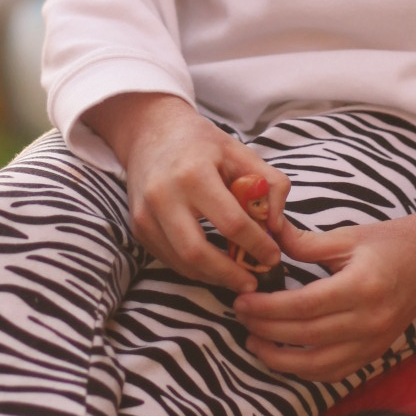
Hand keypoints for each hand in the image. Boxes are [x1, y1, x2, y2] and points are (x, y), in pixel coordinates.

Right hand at [84, 92, 289, 291]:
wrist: (150, 133)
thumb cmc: (201, 144)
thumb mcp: (241, 153)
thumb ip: (270, 185)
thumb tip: (277, 228)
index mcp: (193, 174)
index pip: (231, 222)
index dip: (256, 245)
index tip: (273, 256)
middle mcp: (163, 196)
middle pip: (198, 252)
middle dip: (229, 274)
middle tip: (253, 282)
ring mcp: (145, 214)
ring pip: (181, 262)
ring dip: (212, 277)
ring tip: (237, 278)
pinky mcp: (138, 228)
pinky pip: (169, 259)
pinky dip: (194, 268)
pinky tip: (213, 267)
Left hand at [235, 195, 415, 381]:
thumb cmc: (389, 242)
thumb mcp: (346, 236)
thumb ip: (303, 243)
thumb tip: (263, 237)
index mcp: (362, 286)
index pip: (304, 306)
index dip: (268, 308)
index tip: (243, 301)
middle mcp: (370, 320)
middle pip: (306, 336)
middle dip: (266, 330)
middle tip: (241, 317)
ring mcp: (375, 342)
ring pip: (317, 365)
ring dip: (280, 359)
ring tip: (254, 342)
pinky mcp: (376, 353)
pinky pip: (335, 372)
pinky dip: (305, 371)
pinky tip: (284, 356)